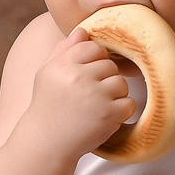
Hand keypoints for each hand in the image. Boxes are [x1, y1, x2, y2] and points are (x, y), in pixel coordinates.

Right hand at [11, 25, 134, 163]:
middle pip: (109, 65)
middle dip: (104, 79)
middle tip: (90, 96)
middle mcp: (78, 78)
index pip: (93, 47)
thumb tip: (83, 30)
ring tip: (97, 106)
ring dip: (114, 94)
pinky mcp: (108, 115)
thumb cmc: (47, 107)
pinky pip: (129, 103)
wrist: (45, 144)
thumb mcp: (47, 74)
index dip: (94, 60)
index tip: (87, 76)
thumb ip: (64, 50)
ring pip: (121, 82)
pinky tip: (104, 117)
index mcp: (62, 65)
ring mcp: (95, 96)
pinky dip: (121, 111)